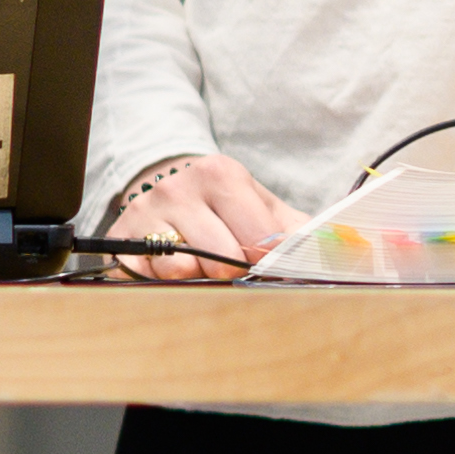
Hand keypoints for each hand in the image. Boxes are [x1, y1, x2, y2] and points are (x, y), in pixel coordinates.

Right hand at [103, 149, 304, 281]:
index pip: (259, 238)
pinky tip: (170, 263)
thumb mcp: (263, 207)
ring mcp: (144, 212)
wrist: (168, 192)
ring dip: (197, 276)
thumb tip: (334, 253)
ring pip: (184, 271)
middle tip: (228, 261)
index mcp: (220, 173)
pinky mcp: (120, 237)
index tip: (266, 261)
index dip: (268, 260)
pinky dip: (165, 280)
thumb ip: (299, 230)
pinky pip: (151, 277)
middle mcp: (178, 187)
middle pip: (223, 260)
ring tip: (197, 259)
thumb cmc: (224, 207)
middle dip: (232, 271)